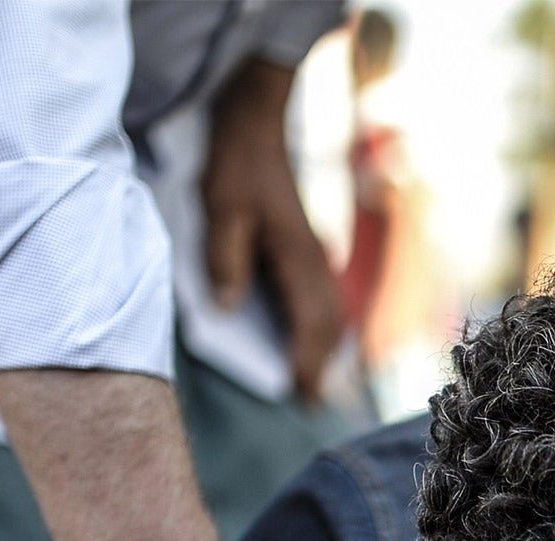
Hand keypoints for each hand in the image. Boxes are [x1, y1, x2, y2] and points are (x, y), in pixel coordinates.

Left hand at [202, 59, 341, 401]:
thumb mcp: (220, 207)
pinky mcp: (309, 247)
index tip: (301, 393)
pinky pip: (327, 297)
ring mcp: (316, 253)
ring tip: (316, 381)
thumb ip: (225, 258)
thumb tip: (229, 307)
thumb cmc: (236, 163)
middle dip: (323, 365)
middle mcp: (315, 259)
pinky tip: (315, 337)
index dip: (306, 360)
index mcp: (297, 255)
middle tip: (311, 403)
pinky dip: (326, 326)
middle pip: (330, 324)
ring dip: (328, 348)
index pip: (309, 321)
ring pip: (334, 312)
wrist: (255, 123)